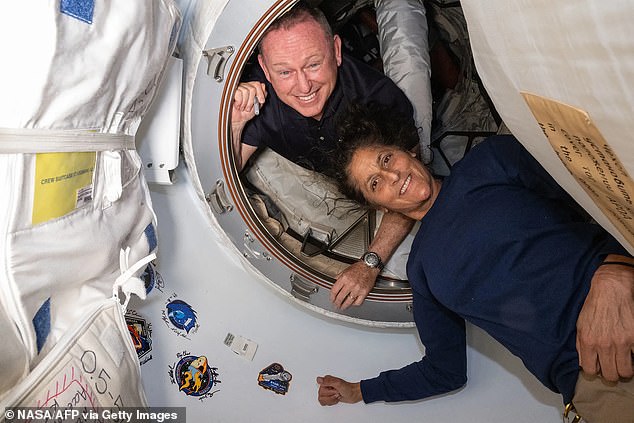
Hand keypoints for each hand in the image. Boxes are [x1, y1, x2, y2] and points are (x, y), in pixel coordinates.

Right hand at [231, 81, 266, 124]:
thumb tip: (264, 88)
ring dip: (245, 103)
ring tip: (243, 107)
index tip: (261, 101)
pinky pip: (239, 93)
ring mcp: (237, 88)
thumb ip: (262, 96)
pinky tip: (237, 105)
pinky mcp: (231, 92)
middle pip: (252, 88)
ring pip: (246, 91)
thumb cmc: (246, 113)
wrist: (239, 120)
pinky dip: (239, 102)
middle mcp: (244, 87)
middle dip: (252, 101)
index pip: (258, 84)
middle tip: (249, 107)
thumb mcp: (258, 105)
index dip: (260, 93)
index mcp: (251, 88)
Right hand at [316, 375, 361, 405]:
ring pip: (322, 400)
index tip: (334, 390)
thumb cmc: (348, 388)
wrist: (354, 394)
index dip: (328, 392)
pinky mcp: (329, 397)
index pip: (320, 389)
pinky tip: (336, 399)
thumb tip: (318, 379)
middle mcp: (325, 385)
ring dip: (331, 400)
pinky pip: (324, 403)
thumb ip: (328, 381)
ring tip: (337, 396)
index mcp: (326, 380)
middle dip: (331, 396)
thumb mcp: (338, 384)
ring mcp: (327, 391)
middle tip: (337, 392)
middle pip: (321, 396)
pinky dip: (331, 402)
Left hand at [330, 261, 378, 309]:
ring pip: (348, 301)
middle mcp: (350, 284)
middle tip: (336, 305)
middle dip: (337, 303)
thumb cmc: (358, 268)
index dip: (332, 297)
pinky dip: (354, 304)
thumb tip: (333, 284)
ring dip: (344, 306)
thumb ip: (339, 278)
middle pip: (340, 297)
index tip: (332, 299)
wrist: (369, 266)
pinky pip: (358, 302)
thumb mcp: (345, 270)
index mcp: (344, 278)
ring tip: (342, 307)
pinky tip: (352, 304)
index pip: (334, 291)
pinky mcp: (364, 292)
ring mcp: (358, 289)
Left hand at [576, 259, 633, 381]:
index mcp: (588, 341)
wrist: (611, 289)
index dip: (595, 371)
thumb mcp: (580, 324)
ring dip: (625, 369)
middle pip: (610, 375)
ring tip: (624, 362)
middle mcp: (604, 345)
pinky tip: (630, 352)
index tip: (599, 367)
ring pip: (625, 371)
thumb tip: (583, 362)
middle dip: (612, 373)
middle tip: (613, 366)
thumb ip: (581, 344)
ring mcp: (622, 342)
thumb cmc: (594, 305)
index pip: (590, 370)